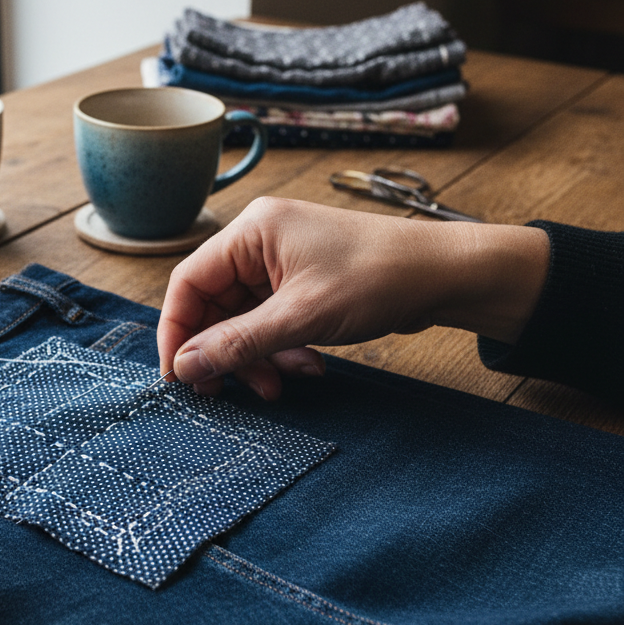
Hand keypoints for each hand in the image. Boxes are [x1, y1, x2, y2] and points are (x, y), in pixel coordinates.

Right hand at [157, 197, 549, 398]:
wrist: (447, 276)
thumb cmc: (379, 278)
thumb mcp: (301, 317)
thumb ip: (237, 343)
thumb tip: (185, 367)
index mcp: (251, 232)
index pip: (188, 283)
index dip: (177, 332)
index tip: (178, 375)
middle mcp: (259, 243)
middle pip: (213, 307)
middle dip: (224, 352)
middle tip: (228, 392)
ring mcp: (281, 265)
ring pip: (242, 321)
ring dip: (256, 358)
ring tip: (281, 385)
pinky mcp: (302, 285)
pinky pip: (270, 324)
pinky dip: (280, 350)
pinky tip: (307, 366)